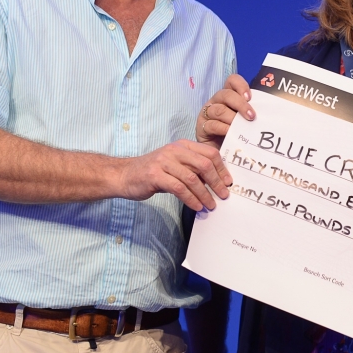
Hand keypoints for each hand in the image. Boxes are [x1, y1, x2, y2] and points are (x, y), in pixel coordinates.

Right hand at [117, 139, 231, 210]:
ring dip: (205, 194)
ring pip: (192, 178)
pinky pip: (179, 188)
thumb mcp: (175, 164)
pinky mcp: (155, 175)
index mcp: (182, 145)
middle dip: (217, 181)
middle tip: (224, 195)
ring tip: (211, 205)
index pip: (209, 152)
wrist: (124, 175)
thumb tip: (216, 182)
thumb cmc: (154, 172)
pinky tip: (197, 207)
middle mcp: (174, 150)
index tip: (228, 182)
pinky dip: (191, 199)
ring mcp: (164, 162)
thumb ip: (192, 169)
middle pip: (204, 164)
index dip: (222, 168)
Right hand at [198, 74, 255, 146]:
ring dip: (232, 117)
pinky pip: (212, 125)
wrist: (223, 152)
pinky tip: (231, 132)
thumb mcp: (245, 120)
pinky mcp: (202, 127)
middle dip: (240, 104)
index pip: (231, 81)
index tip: (250, 97)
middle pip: (226, 94)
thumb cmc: (236, 133)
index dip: (240, 85)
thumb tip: (266, 110)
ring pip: (219, 109)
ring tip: (243, 126)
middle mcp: (216, 101)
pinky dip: (224, 128)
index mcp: (227, 96)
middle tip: (251, 116)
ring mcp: (207, 113)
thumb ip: (251, 112)